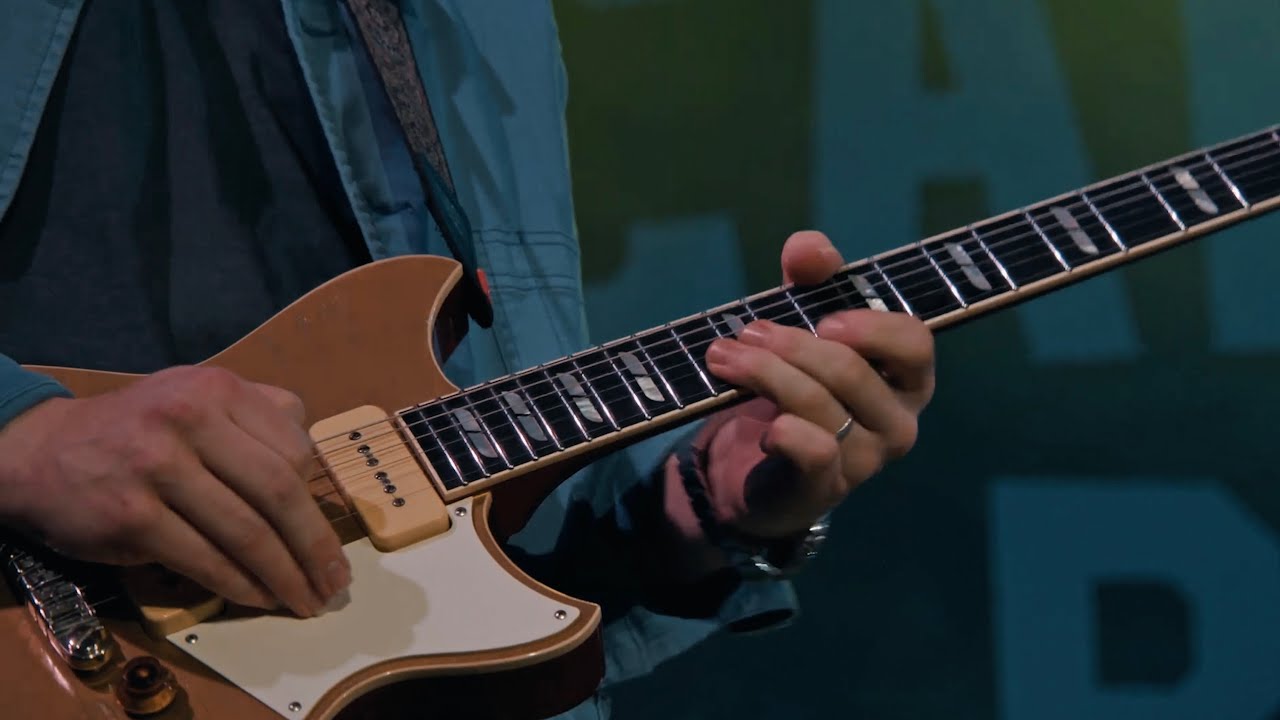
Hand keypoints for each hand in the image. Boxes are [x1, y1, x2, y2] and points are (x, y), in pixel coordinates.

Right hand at [0, 366, 348, 616]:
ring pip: (246, 532)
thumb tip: (318, 466)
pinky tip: (259, 597)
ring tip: (304, 599)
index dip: (320, 499)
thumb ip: (257, 416)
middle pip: (280, 492)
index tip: (331, 534)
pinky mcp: (132, 516)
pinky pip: (204, 559)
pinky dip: (240, 586)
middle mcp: (190, 420)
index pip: (294, 449)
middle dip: (316, 545)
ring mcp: (158, 468)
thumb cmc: (140, 430)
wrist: (44, 450)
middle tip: (335, 581)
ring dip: (284, 576)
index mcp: (217, 391)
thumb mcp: (197, 397)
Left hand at [666, 231, 934, 556]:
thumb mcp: (803, 323)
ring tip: (723, 357)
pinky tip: (763, 425)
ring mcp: (865, 459)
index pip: (914, 343)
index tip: (821, 319)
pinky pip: (814, 452)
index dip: (870, 326)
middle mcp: (898, 421)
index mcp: (905, 378)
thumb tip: (810, 248)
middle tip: (745, 332)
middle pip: (851, 370)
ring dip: (765, 373)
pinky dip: (785, 432)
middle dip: (790, 344)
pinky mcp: (825, 489)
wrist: (756, 465)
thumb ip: (811, 281)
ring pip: (819, 405)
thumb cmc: (795, 383)